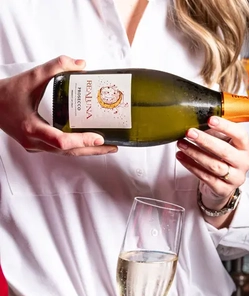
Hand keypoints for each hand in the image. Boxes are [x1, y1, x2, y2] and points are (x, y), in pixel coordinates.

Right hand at [0, 55, 117, 155]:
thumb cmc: (6, 93)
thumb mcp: (31, 77)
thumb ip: (55, 67)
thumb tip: (81, 64)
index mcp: (32, 128)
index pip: (61, 141)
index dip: (82, 141)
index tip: (99, 138)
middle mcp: (35, 142)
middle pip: (69, 152)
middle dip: (93, 150)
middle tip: (113, 146)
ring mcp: (36, 147)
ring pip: (66, 154)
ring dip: (87, 151)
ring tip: (107, 146)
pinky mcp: (38, 146)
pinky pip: (60, 150)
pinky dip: (76, 147)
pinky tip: (90, 144)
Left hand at [175, 116, 248, 210]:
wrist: (224, 184)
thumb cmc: (222, 159)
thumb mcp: (224, 143)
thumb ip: (216, 133)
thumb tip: (196, 121)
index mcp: (245, 147)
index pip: (240, 135)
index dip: (226, 127)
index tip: (210, 120)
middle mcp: (243, 162)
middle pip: (225, 151)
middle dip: (205, 141)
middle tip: (190, 132)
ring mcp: (235, 178)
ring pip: (214, 165)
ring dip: (195, 154)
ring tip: (181, 144)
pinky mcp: (224, 190)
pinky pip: (206, 178)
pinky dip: (191, 166)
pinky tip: (182, 157)